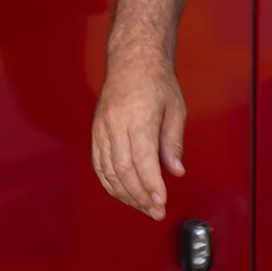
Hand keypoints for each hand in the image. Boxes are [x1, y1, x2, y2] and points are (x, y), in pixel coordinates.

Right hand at [91, 57, 186, 220]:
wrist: (132, 60)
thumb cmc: (155, 80)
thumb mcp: (175, 109)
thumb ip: (173, 142)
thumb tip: (175, 170)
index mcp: (138, 116)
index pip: (142, 159)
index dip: (150, 185)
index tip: (161, 202)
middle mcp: (115, 123)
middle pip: (123, 170)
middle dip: (139, 196)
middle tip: (155, 210)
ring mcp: (102, 128)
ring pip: (107, 171)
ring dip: (125, 194)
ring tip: (142, 206)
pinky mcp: (96, 131)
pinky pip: (99, 164)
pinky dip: (110, 182)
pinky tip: (123, 192)